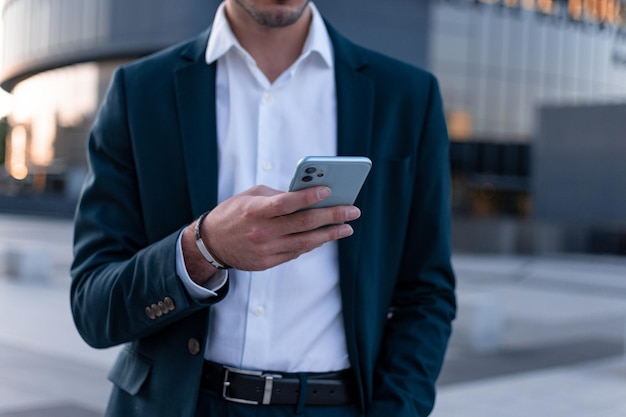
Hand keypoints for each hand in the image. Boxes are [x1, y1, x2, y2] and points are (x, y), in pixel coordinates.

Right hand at [182, 184, 360, 280]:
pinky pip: (296, 252)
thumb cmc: (234, 213)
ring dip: (329, 234)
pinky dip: (312, 244)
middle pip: (303, 224)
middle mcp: (261, 232)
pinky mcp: (268, 263)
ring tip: (346, 227)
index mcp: (254, 211)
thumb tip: (307, 197)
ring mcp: (265, 250)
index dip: (308, 197)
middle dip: (331, 216)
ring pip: (305, 242)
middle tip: (352, 211)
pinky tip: (325, 236)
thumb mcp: (250, 196)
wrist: (211, 244)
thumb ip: (277, 196)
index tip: (328, 190)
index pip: (286, 203)